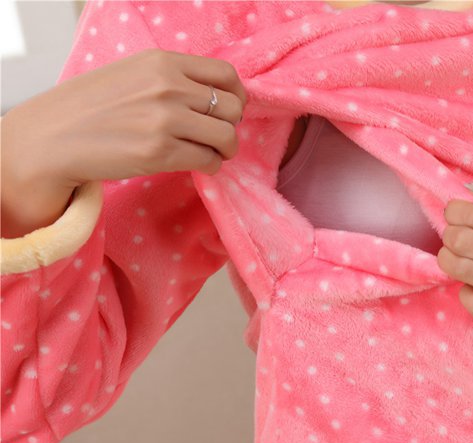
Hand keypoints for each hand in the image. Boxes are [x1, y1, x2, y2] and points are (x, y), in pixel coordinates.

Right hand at [4, 48, 246, 190]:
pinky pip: (209, 161)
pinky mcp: (160, 153)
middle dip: (231, 125)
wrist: (53, 137)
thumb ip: (172, 78)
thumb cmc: (91, 107)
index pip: (226, 75)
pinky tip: (200, 165)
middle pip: (232, 108)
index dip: (237, 96)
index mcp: (163, 63)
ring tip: (213, 153)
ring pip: (226, 137)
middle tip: (217, 136)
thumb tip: (215, 96)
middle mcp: (168, 87)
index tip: (231, 110)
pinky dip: (212, 166)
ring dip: (226, 149)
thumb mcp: (132, 73)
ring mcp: (165, 120)